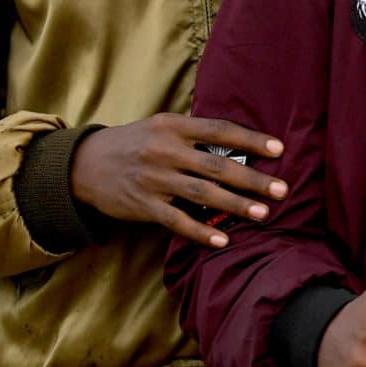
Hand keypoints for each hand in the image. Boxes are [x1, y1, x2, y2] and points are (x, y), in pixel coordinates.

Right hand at [70, 114, 285, 249]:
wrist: (83, 164)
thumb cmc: (134, 143)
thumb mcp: (160, 127)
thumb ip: (194, 134)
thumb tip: (241, 145)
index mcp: (172, 126)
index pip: (220, 130)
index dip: (251, 139)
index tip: (280, 149)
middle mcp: (164, 150)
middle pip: (217, 165)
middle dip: (253, 178)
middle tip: (282, 189)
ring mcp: (153, 179)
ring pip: (202, 193)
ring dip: (235, 205)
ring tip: (263, 213)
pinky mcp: (143, 205)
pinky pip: (177, 221)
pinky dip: (201, 231)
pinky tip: (223, 240)